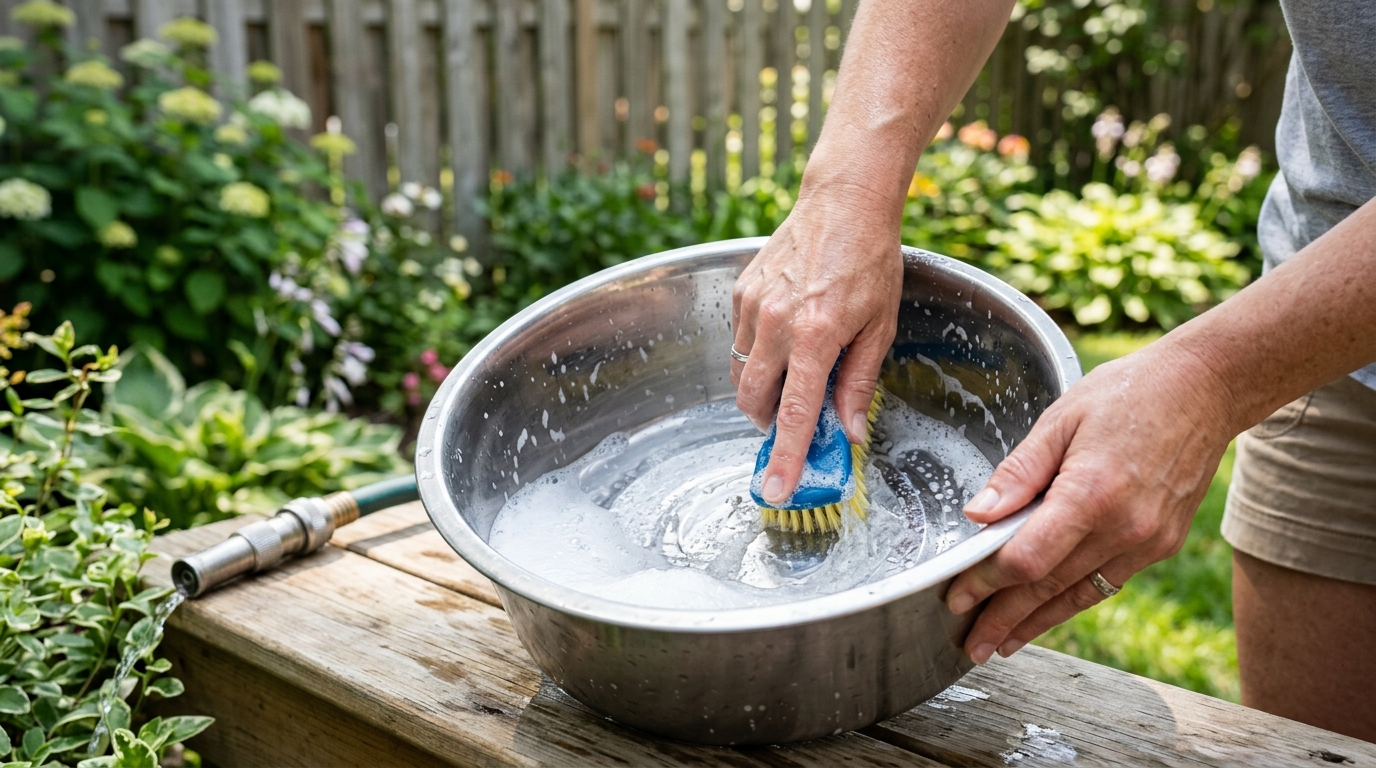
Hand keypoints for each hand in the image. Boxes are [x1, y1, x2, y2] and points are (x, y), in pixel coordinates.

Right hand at [731, 186, 903, 504]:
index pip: (793, 413)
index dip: (784, 458)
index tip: (775, 491)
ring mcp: (752, 306)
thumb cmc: (870, 262)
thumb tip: (847, 431)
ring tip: (796, 371)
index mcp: (816, 336)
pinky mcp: (741, 292)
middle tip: (795, 421)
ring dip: (764, 389)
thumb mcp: (880, 327)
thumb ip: (859, 383)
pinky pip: (741, 342)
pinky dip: (759, 353)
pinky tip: (786, 335)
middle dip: (769, 423)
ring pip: (742, 374)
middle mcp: (776, 323)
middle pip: (753, 401)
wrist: (844, 202)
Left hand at [944, 340, 1234, 663]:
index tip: (955, 598)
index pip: (1026, 559)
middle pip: (1048, 587)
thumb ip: (1017, 473)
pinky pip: (1107, 583)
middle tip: (973, 646)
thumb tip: (976, 516)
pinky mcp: (1160, 544)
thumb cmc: (1127, 393)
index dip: (986, 583)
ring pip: (1079, 595)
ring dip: (1038, 623)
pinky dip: (1073, 601)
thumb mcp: (1060, 420)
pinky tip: (1048, 614)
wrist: (1204, 390)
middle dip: (1004, 619)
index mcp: (1091, 493)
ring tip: (1004, 644)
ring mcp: (1147, 542)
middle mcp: (1122, 528)